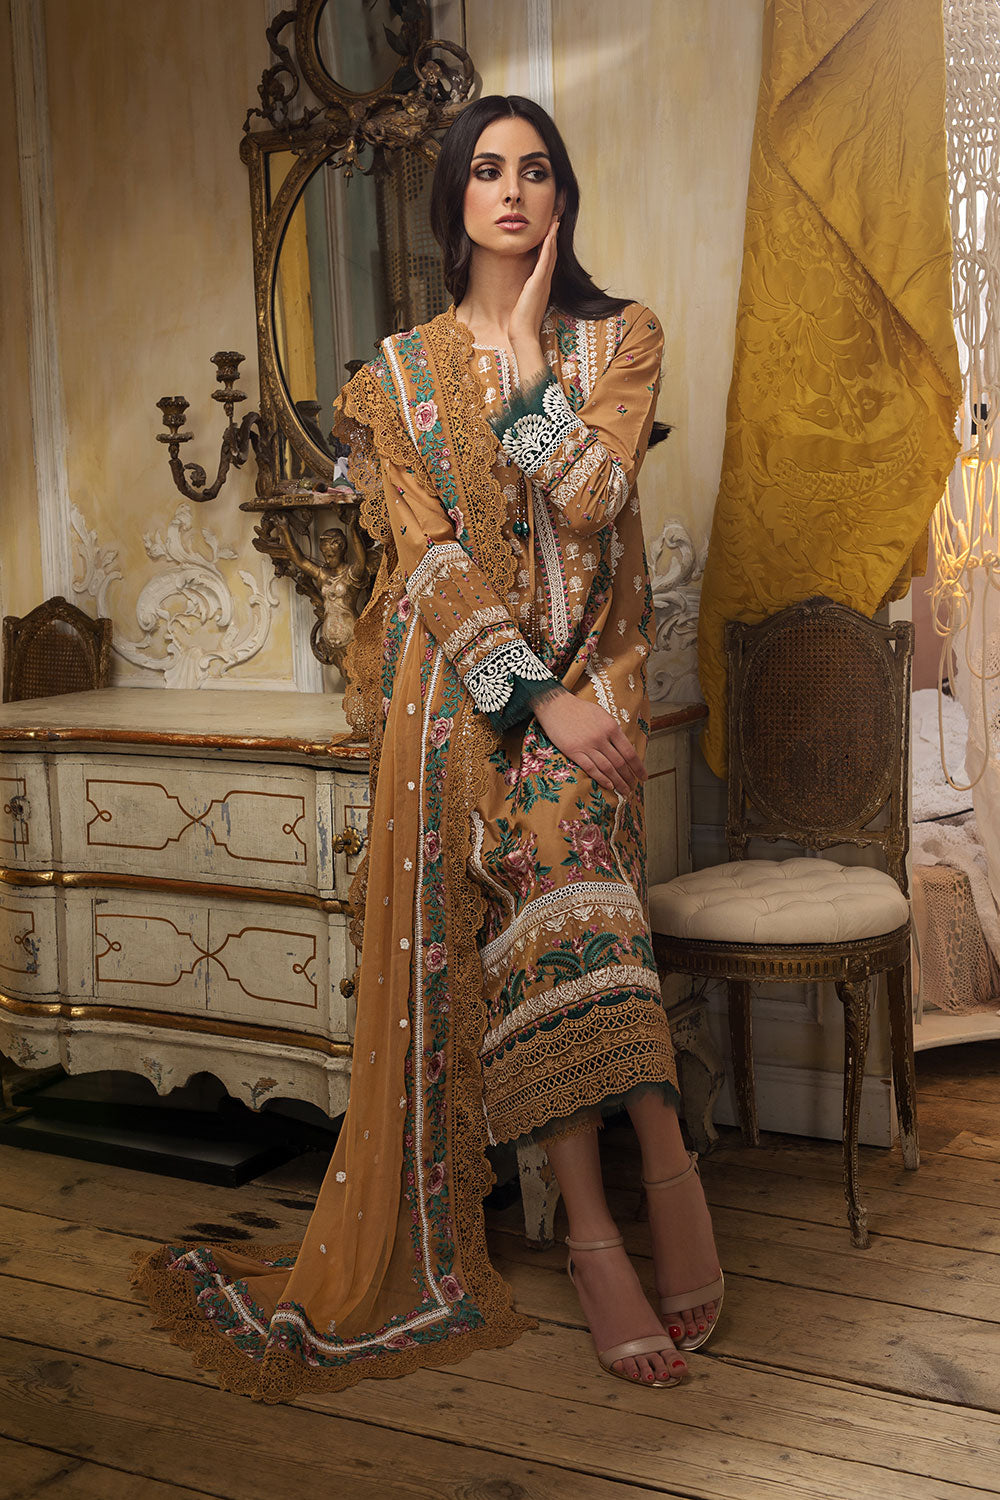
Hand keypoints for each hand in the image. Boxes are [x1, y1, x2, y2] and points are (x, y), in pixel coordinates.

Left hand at [509, 217, 559, 358]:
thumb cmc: (521, 323)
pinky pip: (545, 261)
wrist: (523, 334)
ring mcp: (543, 282)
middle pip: (551, 254)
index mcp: (541, 286)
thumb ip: (525, 295)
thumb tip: (521, 291)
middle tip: (555, 220)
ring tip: (554, 221)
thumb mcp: (523, 304)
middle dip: (553, 236)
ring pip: (550, 254)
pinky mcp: (538, 283)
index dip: (549, 245)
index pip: (546, 261)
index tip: (549, 232)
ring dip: (552, 236)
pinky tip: (549, 235)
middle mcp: (545, 282)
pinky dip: (548, 247)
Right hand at [532, 689, 646, 796]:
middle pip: (620, 763)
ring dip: (618, 781)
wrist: (555, 705)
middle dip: (629, 777)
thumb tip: (624, 748)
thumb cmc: (580, 709)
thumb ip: (613, 731)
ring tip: (624, 790)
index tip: (644, 776)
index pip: (629, 752)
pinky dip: (601, 779)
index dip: (638, 767)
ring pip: (607, 768)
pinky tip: (609, 785)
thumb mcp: (602, 715)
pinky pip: (591, 768)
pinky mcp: (573, 751)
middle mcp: (601, 738)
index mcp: (611, 727)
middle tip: (633, 786)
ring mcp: (587, 745)